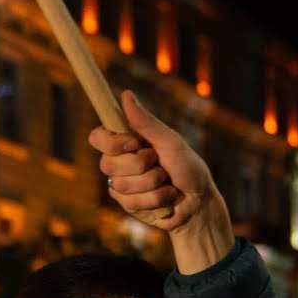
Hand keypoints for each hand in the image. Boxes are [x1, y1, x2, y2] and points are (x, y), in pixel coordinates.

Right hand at [88, 91, 234, 272]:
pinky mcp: (127, 204)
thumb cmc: (187, 166)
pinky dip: (155, 199)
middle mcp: (119, 162)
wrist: (199, 201)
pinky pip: (130, 202)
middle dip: (141, 165)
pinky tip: (165, 198)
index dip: (112, 143)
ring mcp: (121, 184)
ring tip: (166, 183)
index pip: (97, 137)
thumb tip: (126, 94)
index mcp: (126, 142)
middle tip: (160, 164)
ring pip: (121, 185)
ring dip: (152, 183)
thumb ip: (145, 122)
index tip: (134, 144)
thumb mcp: (169, 141)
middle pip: (108, 164)